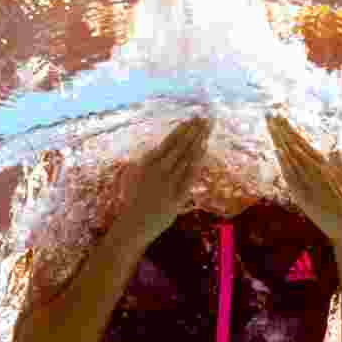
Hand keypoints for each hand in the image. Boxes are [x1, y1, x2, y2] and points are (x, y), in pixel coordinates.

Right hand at [119, 116, 212, 244]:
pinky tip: (204, 148)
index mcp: (149, 162)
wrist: (133, 224)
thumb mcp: (136, 175)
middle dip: (194, 130)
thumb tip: (157, 148)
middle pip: (181, 145)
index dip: (183, 129)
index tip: (192, 118)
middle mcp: (159, 169)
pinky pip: (190, 175)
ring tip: (207, 128)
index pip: (169, 142)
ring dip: (198, 140)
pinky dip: (197, 161)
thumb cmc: (134, 200)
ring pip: (187, 156)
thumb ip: (148, 161)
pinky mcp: (177, 195)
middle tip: (205, 117)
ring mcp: (169, 182)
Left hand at [266, 114, 341, 241]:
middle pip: (294, 143)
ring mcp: (310, 178)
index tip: (279, 114)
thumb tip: (330, 142)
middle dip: (281, 128)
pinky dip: (285, 161)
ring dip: (280, 139)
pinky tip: (278, 149)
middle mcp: (316, 166)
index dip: (289, 127)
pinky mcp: (305, 191)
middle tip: (269, 112)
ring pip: (291, 155)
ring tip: (270, 124)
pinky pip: (292, 174)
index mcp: (322, 161)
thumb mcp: (339, 173)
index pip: (301, 140)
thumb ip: (334, 156)